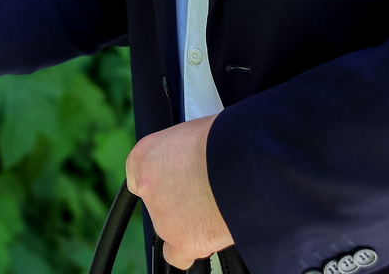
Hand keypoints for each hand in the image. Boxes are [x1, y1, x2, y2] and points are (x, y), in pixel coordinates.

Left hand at [125, 115, 230, 267]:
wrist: (246, 161)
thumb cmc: (228, 138)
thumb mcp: (195, 132)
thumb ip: (185, 150)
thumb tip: (196, 155)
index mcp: (145, 155)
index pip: (142, 173)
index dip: (165, 177)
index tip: (182, 178)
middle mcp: (147, 187)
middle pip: (159, 201)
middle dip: (181, 199)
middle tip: (207, 191)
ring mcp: (162, 217)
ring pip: (172, 226)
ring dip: (191, 220)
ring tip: (220, 206)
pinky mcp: (182, 241)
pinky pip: (178, 256)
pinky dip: (191, 248)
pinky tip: (208, 236)